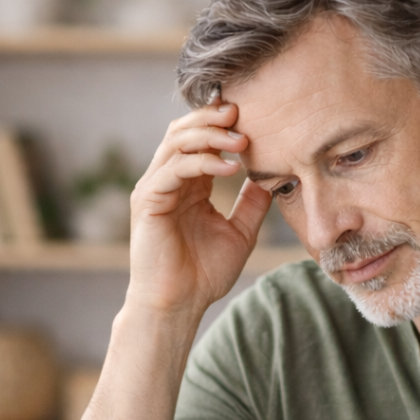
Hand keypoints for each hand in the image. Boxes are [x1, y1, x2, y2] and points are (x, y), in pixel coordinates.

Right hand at [127, 99, 271, 318]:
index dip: (223, 125)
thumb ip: (252, 205)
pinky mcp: (147, 201)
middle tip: (243, 114)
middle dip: (214, 119)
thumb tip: (271, 178)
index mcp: (188, 185)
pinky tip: (229, 168)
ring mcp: (155, 188)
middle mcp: (168, 181)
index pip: (201, 140)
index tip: (253, 118)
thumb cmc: (204, 275)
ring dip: (210, 135)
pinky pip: (174, 169)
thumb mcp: (240, 233)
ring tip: (241, 140)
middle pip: (184, 131)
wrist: (179, 305)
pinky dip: (202, 162)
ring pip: (176, 142)